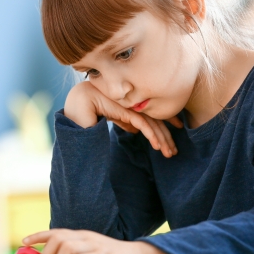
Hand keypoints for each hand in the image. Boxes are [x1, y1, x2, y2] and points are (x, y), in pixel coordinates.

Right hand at [64, 81, 181, 157]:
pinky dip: (152, 135)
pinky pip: (143, 124)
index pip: (153, 115)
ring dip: (163, 139)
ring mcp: (132, 106)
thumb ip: (124, 120)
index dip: (166, 125)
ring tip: (169, 153)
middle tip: (173, 151)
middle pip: (157, 120)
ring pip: (153, 124)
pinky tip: (157, 146)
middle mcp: (135, 104)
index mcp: (132, 104)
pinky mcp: (126, 111)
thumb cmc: (92, 107)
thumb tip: (135, 129)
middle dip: (167, 137)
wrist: (79, 100)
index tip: (174, 136)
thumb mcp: (113, 116)